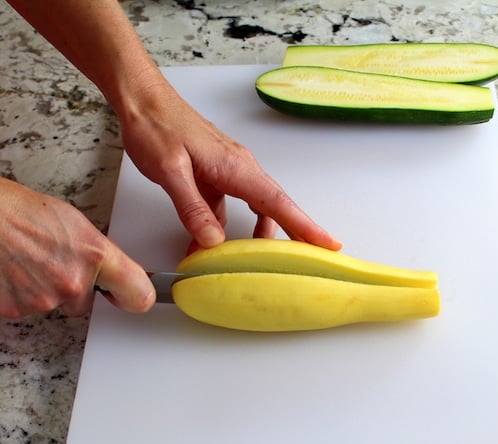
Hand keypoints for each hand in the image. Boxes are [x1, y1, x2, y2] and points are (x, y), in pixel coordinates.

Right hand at [0, 178, 154, 317]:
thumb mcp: (76, 224)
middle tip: (52, 262)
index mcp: (97, 257)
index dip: (133, 298)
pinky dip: (21, 294)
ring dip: (45, 290)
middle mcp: (74, 282)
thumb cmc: (22, 211)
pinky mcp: (16, 310)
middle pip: (85, 303)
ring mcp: (45, 299)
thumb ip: (100, 254)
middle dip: (72, 289)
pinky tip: (14, 271)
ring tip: (29, 260)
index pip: (140, 296)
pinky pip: (27, 309)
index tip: (126, 296)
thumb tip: (112, 271)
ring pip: (55, 305)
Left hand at [118, 81, 341, 250]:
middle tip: (308, 261)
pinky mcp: (215, 176)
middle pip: (275, 208)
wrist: (143, 100)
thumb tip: (213, 241)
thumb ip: (193, 207)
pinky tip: (209, 244)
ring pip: (255, 210)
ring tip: (254, 262)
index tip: (328, 244)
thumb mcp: (170, 171)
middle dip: (294, 234)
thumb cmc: (157, 126)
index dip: (305, 227)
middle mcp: (240, 170)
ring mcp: (229, 172)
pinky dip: (224, 229)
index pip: (279, 203)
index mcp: (237, 168)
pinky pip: (230, 208)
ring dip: (256, 236)